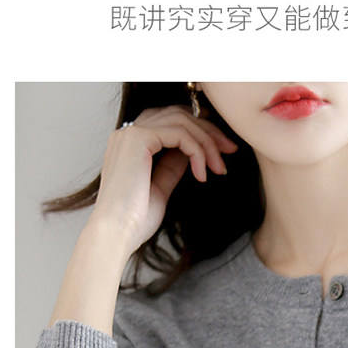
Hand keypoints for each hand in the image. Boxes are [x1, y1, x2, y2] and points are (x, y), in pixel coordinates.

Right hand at [89, 105, 238, 260]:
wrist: (117, 232)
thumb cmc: (135, 220)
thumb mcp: (160, 187)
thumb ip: (172, 165)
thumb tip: (190, 153)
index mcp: (131, 144)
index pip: (170, 120)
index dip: (199, 130)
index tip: (222, 149)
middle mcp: (128, 133)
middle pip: (178, 115)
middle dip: (209, 131)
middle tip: (230, 150)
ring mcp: (131, 133)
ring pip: (181, 120)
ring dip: (207, 142)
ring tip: (219, 168)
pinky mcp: (138, 139)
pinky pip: (179, 133)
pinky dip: (197, 151)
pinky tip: (202, 175)